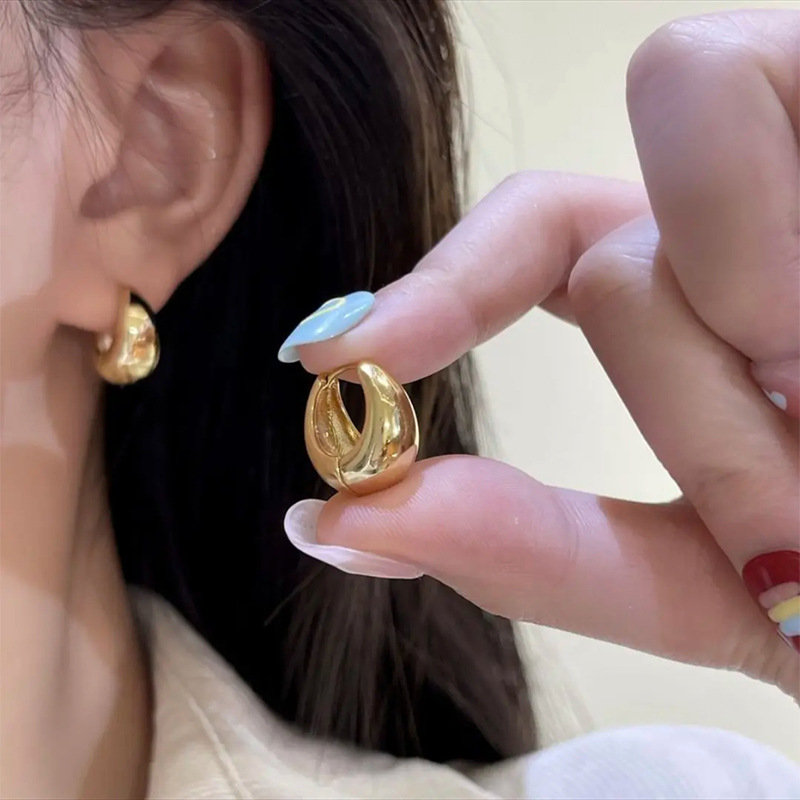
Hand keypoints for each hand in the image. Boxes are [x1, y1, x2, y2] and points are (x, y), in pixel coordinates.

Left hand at [287, 10, 799, 696]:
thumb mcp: (723, 590)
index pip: (536, 246)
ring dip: (753, 318)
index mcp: (715, 290)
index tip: (334, 353)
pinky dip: (782, 253)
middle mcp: (762, 205)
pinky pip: (757, 93)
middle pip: (617, 255)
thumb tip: (333, 522)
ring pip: (680, 168)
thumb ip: (532, 551)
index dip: (434, 293)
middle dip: (699, 402)